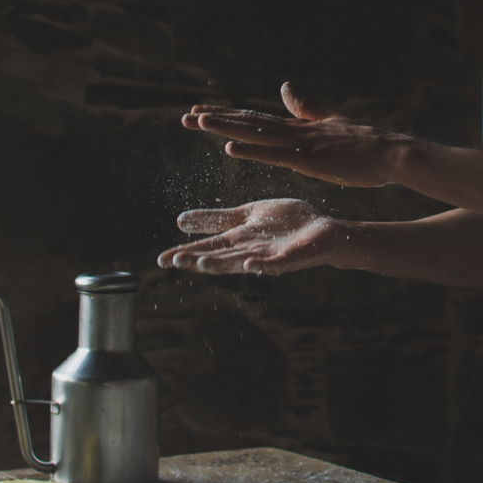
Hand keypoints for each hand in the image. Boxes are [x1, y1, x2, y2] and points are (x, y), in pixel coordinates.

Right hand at [157, 199, 347, 274]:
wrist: (321, 228)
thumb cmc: (285, 224)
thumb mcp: (245, 216)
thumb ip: (216, 219)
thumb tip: (179, 222)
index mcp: (238, 240)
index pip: (206, 248)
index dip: (185, 253)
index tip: (161, 259)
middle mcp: (250, 252)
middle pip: (219, 258)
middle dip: (197, 261)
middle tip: (174, 262)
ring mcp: (270, 257)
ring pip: (242, 262)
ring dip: (223, 265)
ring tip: (202, 264)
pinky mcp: (291, 257)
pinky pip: (275, 264)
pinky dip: (263, 266)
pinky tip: (249, 265)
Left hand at [181, 82, 408, 187]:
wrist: (388, 153)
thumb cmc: (364, 146)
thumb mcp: (330, 122)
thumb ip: (306, 107)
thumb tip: (285, 87)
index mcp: (298, 128)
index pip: (255, 120)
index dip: (227, 116)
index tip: (201, 113)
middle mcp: (294, 132)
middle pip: (248, 124)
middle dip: (216, 121)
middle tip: (184, 118)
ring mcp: (300, 145)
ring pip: (256, 135)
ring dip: (225, 129)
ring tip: (196, 124)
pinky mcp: (309, 160)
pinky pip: (274, 155)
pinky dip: (251, 151)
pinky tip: (228, 149)